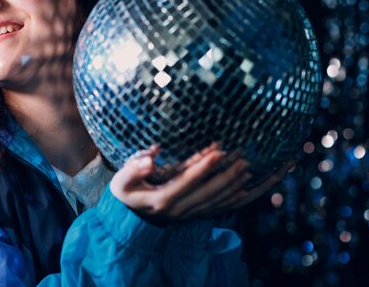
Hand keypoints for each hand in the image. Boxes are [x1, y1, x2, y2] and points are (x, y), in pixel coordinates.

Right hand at [110, 143, 290, 221]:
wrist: (126, 216)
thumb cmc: (124, 193)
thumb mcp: (121, 180)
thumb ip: (133, 169)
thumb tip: (150, 157)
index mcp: (160, 199)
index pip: (187, 181)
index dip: (203, 166)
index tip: (218, 151)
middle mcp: (177, 210)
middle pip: (207, 193)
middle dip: (226, 176)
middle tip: (243, 160)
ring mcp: (186, 215)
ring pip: (214, 202)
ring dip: (232, 186)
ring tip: (247, 170)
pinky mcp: (191, 216)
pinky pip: (215, 209)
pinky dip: (231, 201)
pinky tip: (245, 191)